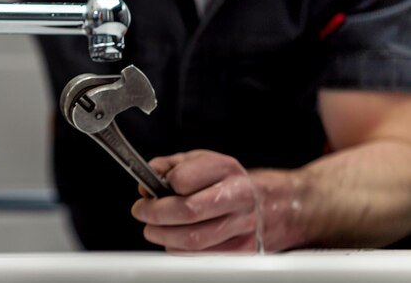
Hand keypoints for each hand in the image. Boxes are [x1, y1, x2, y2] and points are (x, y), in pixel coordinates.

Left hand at [131, 150, 262, 251]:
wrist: (275, 202)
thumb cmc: (231, 180)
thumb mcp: (203, 159)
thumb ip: (171, 164)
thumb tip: (148, 176)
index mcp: (225, 169)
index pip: (184, 179)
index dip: (162, 185)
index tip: (152, 189)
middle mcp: (237, 196)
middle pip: (188, 211)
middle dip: (155, 214)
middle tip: (142, 212)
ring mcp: (242, 225)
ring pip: (193, 240)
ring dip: (164, 236)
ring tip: (153, 229)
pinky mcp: (243, 249)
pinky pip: (202, 257)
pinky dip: (180, 251)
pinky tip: (174, 240)